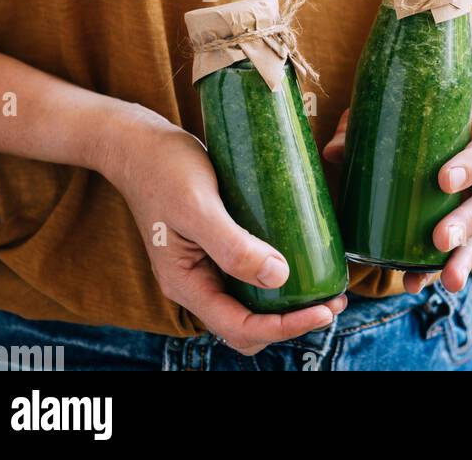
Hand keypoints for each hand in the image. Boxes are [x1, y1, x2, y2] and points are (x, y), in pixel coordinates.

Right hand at [96, 105, 345, 355]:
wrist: (138, 144)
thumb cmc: (164, 169)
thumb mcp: (198, 206)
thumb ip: (232, 245)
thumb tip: (278, 277)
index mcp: (186, 284)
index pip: (240, 328)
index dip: (285, 328)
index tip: (324, 311)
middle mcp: (196, 284)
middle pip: (248, 327)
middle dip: (292, 322)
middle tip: (333, 300)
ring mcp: (206, 269)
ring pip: (251, 306)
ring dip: (289, 305)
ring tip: (328, 287)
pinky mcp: (217, 250)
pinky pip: (251, 279)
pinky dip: (279, 280)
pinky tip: (306, 262)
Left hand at [324, 102, 471, 293]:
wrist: (458, 122)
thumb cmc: (430, 114)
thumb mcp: (407, 109)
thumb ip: (370, 125)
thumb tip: (335, 152)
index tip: (443, 180)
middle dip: (469, 221)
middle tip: (441, 239)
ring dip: (465, 256)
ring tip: (448, 281)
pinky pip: (464, 248)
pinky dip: (442, 267)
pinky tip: (417, 282)